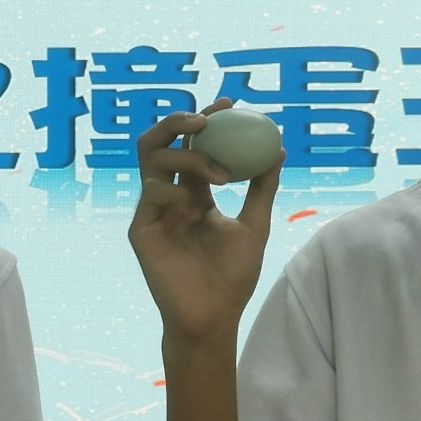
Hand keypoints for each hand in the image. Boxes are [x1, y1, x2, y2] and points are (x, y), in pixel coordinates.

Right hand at [128, 99, 282, 343]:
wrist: (214, 316)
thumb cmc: (234, 277)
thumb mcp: (255, 226)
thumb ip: (262, 188)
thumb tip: (278, 150)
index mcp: (195, 193)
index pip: (194, 145)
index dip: (207, 120)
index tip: (229, 104)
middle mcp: (170, 196)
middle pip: (161, 143)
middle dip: (179, 121)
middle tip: (207, 118)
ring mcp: (154, 212)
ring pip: (152, 160)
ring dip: (185, 156)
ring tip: (217, 173)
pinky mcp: (142, 230)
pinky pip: (150, 194)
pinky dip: (173, 191)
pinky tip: (193, 207)